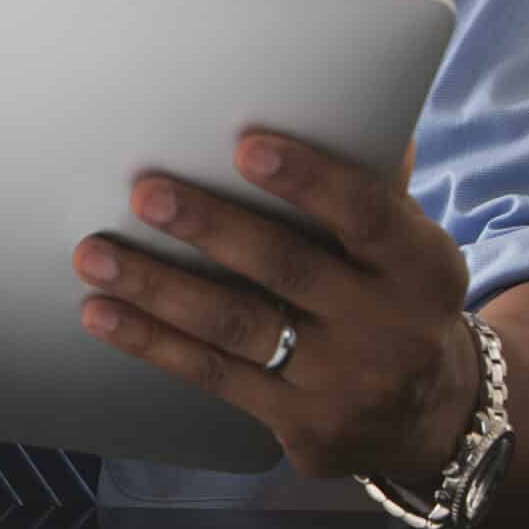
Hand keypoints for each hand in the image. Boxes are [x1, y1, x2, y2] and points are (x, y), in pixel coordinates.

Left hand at [70, 132, 477, 482]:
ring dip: (157, 288)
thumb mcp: (406, 246)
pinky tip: (103, 313)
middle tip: (144, 192)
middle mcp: (388, 327)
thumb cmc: (395, 297)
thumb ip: (370, 187)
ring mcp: (341, 383)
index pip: (365, 215)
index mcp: (421, 265)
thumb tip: (341, 103)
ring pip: (235, 326)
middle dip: (209, 228)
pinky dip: (153, 341)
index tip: (246, 145)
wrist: (434, 415)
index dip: (309, 180)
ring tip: (95, 254)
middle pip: (286, 268)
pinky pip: (213, 375)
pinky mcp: (299, 425)